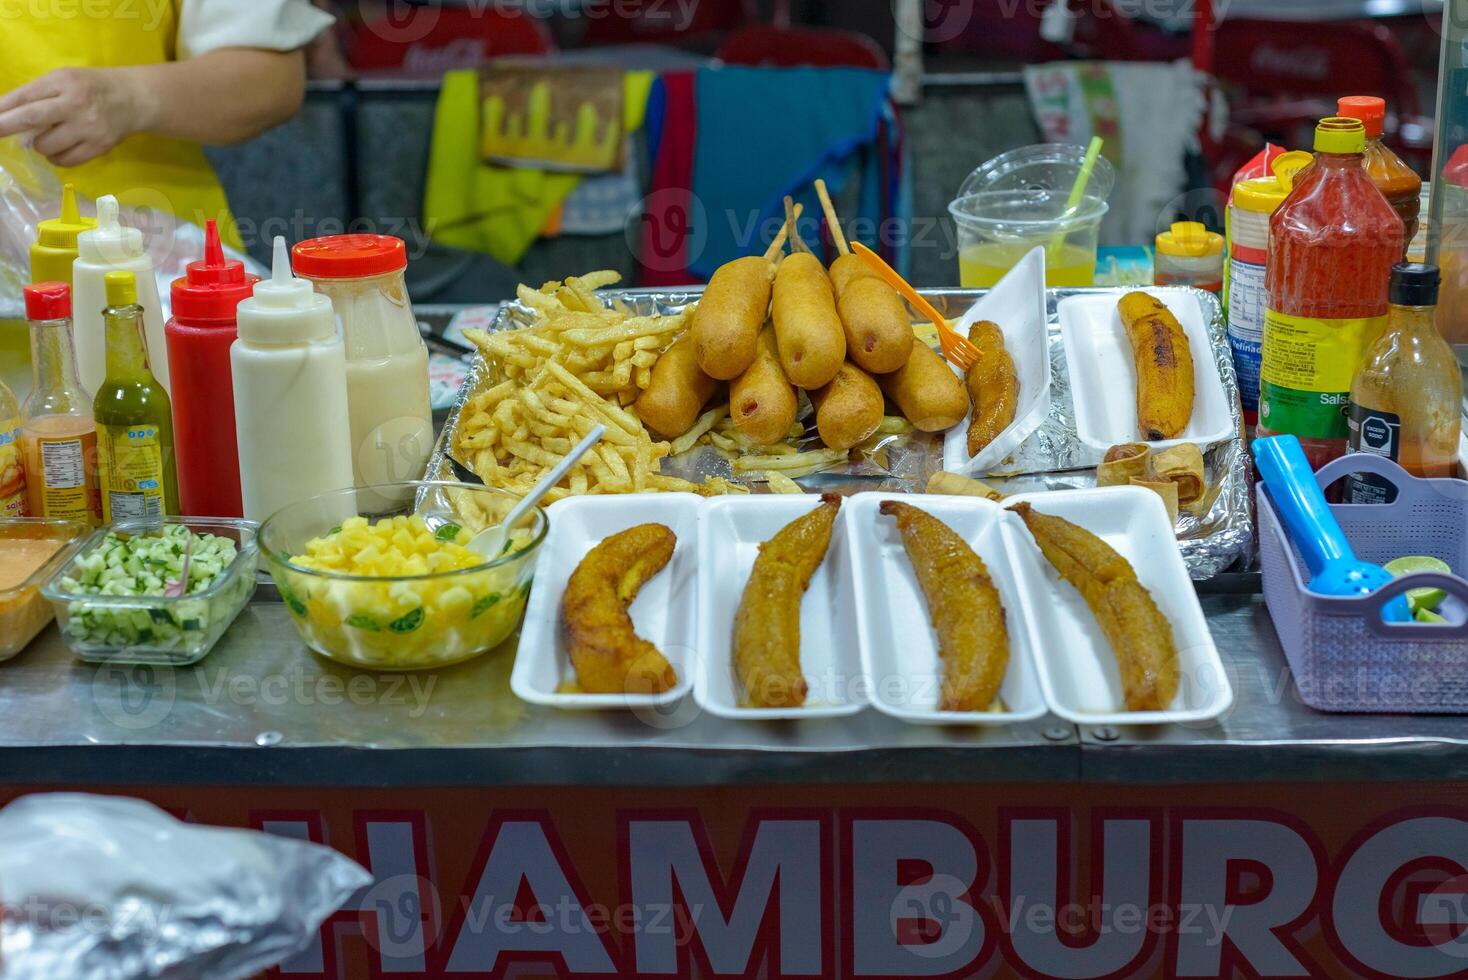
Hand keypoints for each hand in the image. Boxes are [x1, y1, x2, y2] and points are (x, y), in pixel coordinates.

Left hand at [0, 67, 153, 167]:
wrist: (134, 99)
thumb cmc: (92, 87)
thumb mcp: (65, 80)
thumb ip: (39, 94)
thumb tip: (6, 115)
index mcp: (64, 82)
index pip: (25, 96)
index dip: (2, 109)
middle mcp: (76, 104)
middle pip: (32, 118)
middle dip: (6, 127)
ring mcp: (89, 128)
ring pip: (46, 146)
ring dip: (39, 145)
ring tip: (49, 137)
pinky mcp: (99, 147)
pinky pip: (65, 160)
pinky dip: (55, 157)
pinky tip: (60, 149)